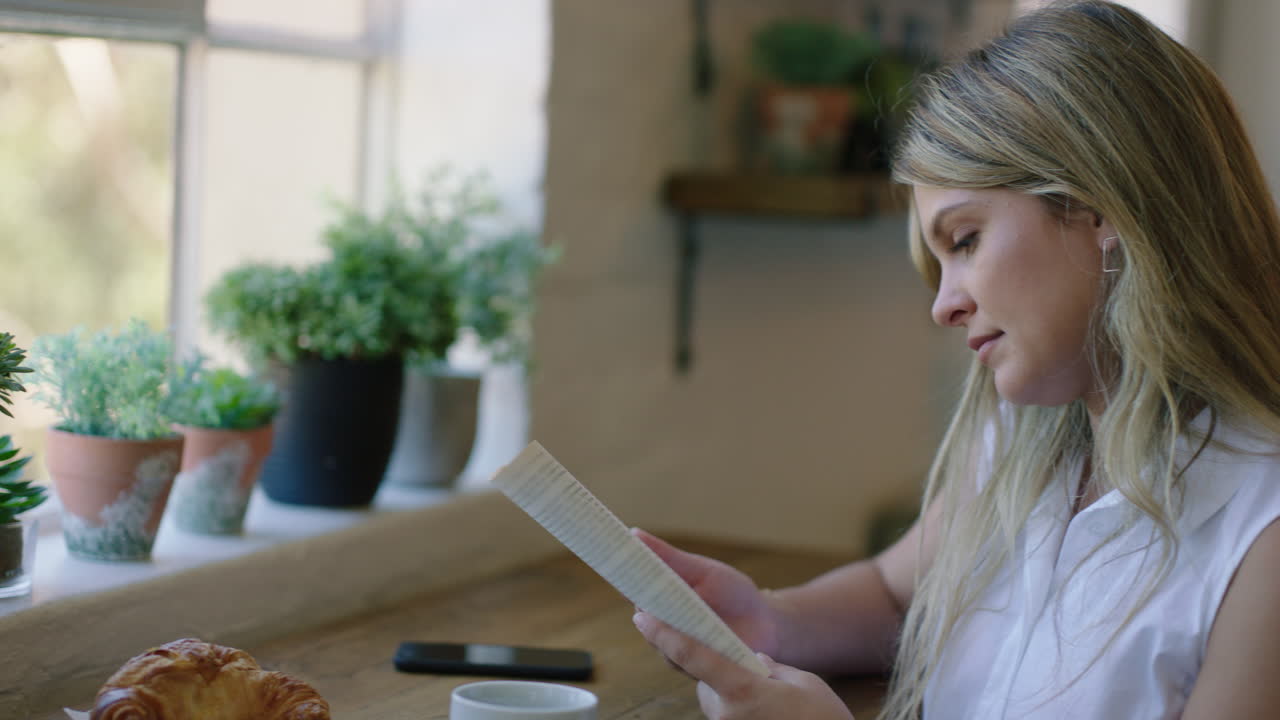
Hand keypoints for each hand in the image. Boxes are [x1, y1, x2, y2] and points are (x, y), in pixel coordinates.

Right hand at [631, 528, 779, 657]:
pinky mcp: (691, 665)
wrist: (766, 624)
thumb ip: (669, 557)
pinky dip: (687, 646)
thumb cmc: (732, 593)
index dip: (621, 576)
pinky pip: (680, 658)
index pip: (632, 587)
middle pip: (642, 615)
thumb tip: (633, 533)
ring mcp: (675, 645)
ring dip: (668, 627)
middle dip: (644, 604)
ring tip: (682, 614)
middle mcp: (663, 622)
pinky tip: (700, 636)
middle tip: (647, 592)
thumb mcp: (701, 570)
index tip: (611, 563)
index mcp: (661, 595)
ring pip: (658, 639)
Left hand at [633, 611, 853, 719]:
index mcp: (741, 689)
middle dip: (719, 667)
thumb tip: (755, 662)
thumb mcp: (802, 681)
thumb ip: (770, 666)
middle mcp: (726, 713)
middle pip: (705, 677)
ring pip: (717, 697)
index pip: (691, 655)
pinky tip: (769, 710)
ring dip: (732, 690)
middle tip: (753, 667)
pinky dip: (741, 706)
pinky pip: (728, 714)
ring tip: (772, 697)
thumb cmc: (823, 719)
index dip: (663, 634)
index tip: (641, 617)